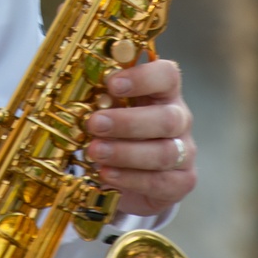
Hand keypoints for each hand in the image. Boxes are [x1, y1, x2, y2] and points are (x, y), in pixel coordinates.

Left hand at [84, 57, 196, 216]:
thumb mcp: (111, 110)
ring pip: (164, 153)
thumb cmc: (119, 133)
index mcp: (164, 92)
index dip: (143, 78)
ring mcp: (185, 152)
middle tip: (95, 124)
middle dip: (128, 122)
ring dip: (126, 153)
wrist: (132, 176)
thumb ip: (101, 99)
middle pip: (167, 118)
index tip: (112, 84)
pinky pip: (161, 182)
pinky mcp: (182, 181)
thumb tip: (73, 91)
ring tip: (95, 152)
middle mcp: (179, 119)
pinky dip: (131, 179)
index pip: (167, 76)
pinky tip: (107, 174)